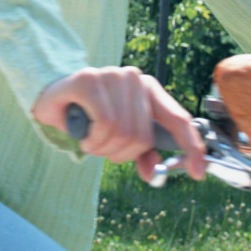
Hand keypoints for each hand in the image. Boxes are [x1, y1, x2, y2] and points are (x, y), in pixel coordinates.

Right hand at [32, 66, 206, 180]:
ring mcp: (114, 76)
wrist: (52, 97)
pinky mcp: (91, 79)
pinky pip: (104, 124)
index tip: (198, 172)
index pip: (179, 119)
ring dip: (103, 149)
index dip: (192, 147)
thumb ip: (140, 151)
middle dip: (121, 154)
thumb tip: (154, 174)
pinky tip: (84, 135)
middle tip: (103, 150)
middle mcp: (136, 79)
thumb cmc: (88, 116)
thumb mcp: (118, 136)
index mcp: (150, 90)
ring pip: (123, 132)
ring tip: (91, 140)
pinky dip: (93, 140)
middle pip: (142, 136)